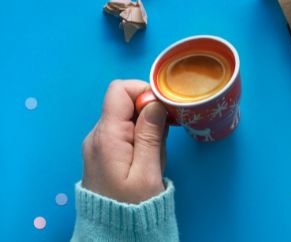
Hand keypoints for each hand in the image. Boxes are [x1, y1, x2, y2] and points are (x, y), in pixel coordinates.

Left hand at [81, 80, 168, 202]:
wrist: (112, 233)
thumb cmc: (133, 206)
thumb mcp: (148, 172)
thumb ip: (151, 134)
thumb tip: (154, 102)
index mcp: (107, 136)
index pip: (119, 90)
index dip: (144, 91)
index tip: (164, 110)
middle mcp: (97, 135)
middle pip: (124, 102)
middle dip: (150, 112)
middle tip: (165, 136)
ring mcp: (98, 144)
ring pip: (126, 116)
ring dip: (147, 127)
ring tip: (155, 153)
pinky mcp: (103, 152)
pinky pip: (124, 131)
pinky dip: (140, 136)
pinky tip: (149, 156)